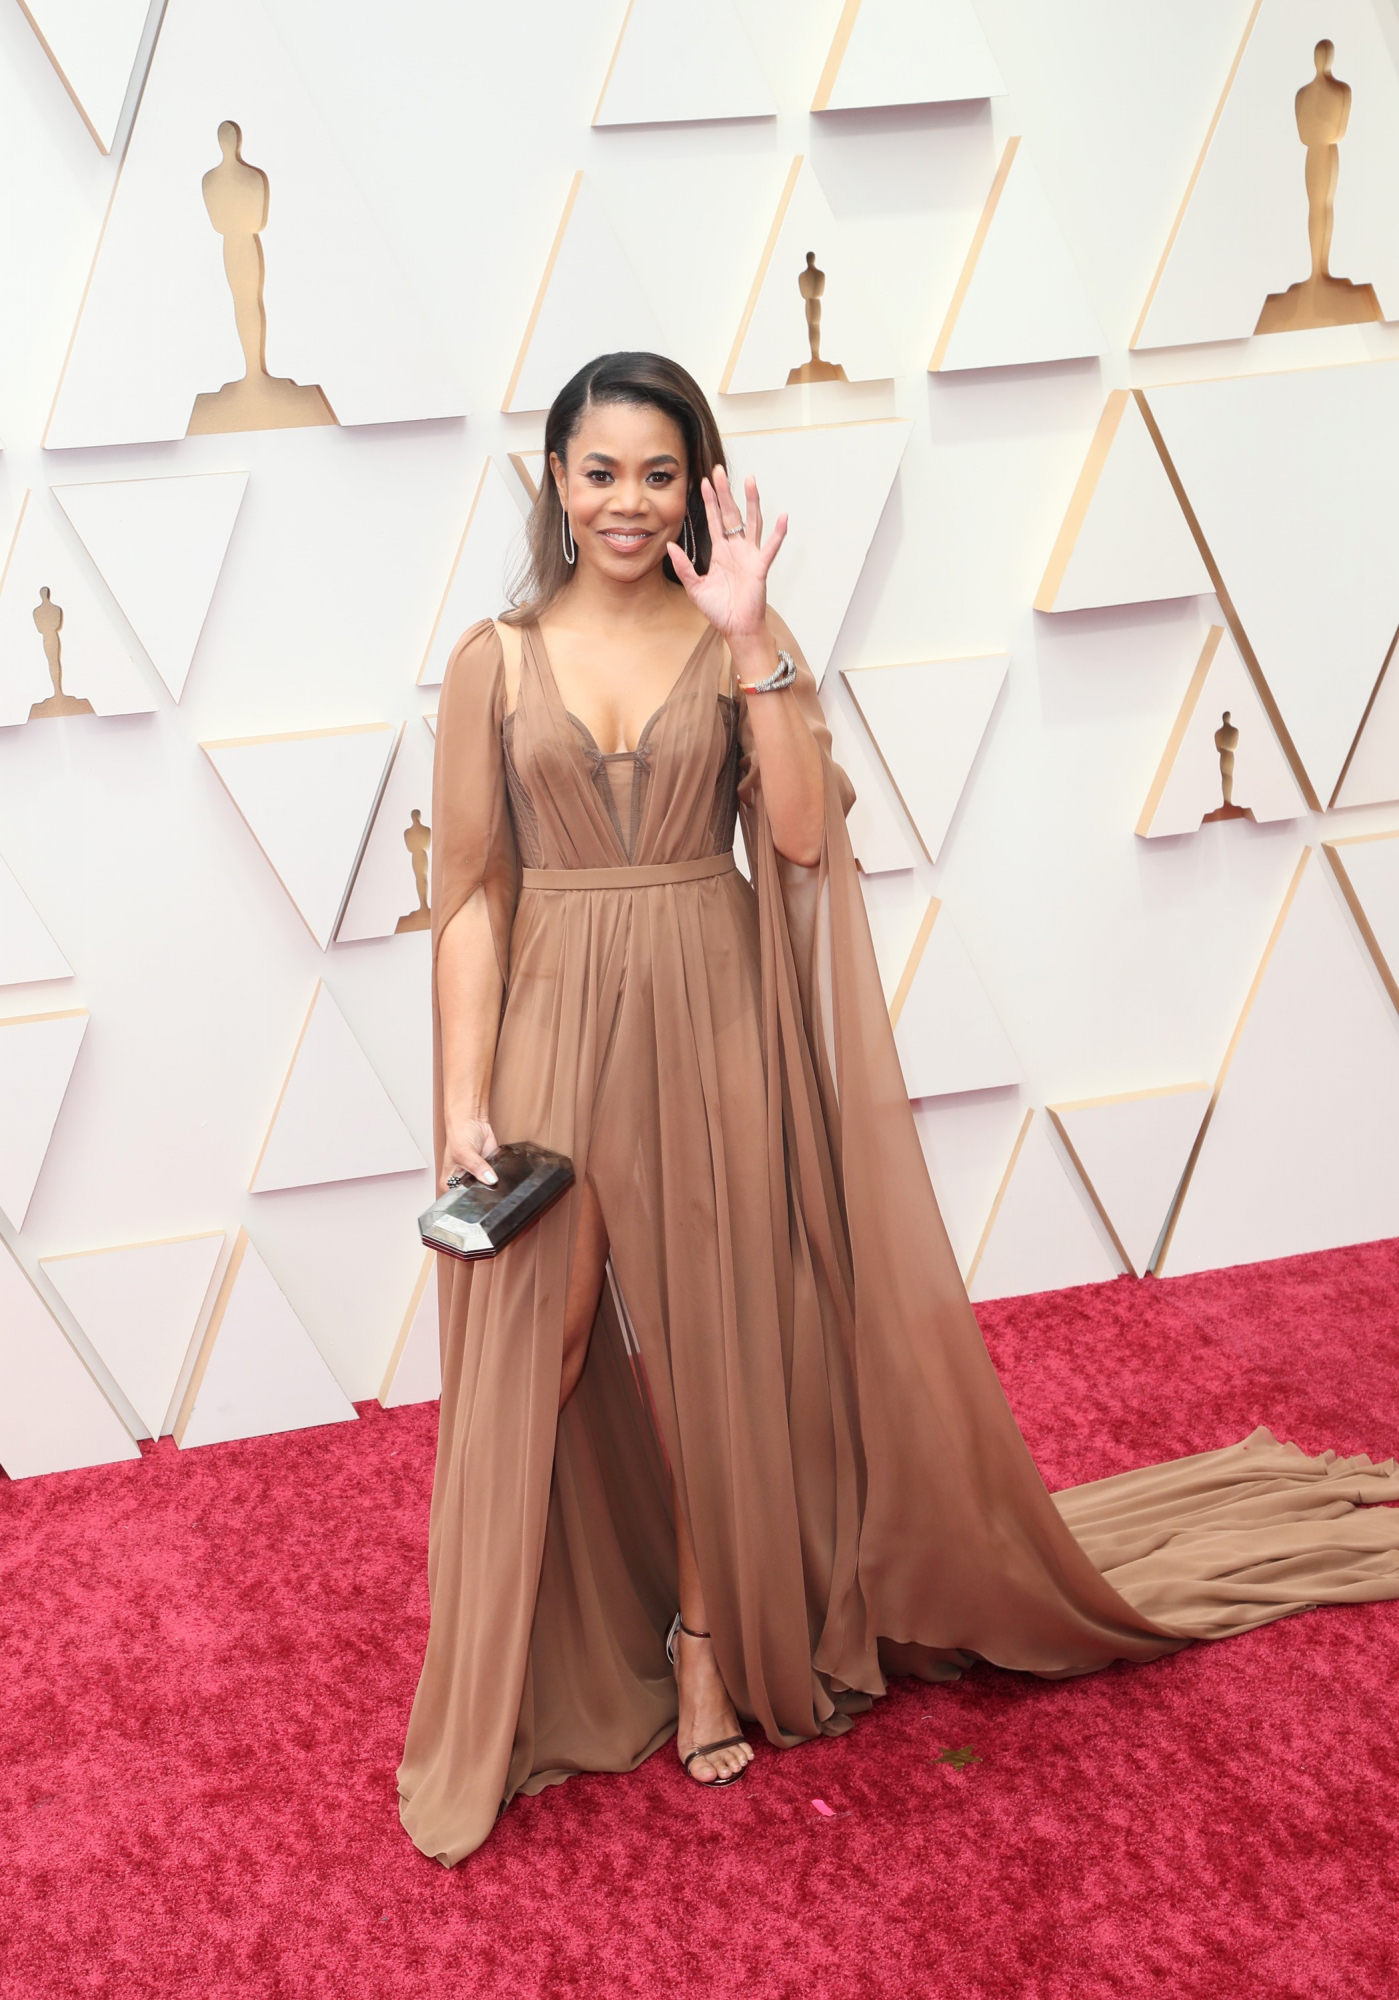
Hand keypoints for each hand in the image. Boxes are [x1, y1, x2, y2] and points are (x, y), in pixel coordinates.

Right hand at [441, 1114, 498, 1193]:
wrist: (473, 1121)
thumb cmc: (459, 1134)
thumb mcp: (463, 1153)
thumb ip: (476, 1167)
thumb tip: (489, 1179)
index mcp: (450, 1182)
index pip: (458, 1199)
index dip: (469, 1199)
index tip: (478, 1194)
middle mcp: (463, 1181)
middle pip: (475, 1195)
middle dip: (483, 1191)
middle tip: (488, 1183)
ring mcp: (477, 1176)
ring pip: (488, 1187)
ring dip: (494, 1183)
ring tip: (493, 1174)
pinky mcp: (489, 1170)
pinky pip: (498, 1177)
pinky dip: (501, 1175)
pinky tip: (500, 1171)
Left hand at [667, 465, 786, 643]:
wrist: (736, 629)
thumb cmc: (720, 610)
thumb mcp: (695, 587)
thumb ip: (684, 567)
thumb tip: (670, 546)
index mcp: (721, 552)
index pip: (715, 520)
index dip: (710, 502)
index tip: (704, 481)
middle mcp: (736, 549)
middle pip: (731, 514)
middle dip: (725, 493)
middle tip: (719, 471)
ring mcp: (750, 556)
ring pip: (752, 522)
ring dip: (752, 501)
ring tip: (750, 480)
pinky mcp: (760, 567)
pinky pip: (771, 547)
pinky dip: (778, 532)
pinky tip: (783, 516)